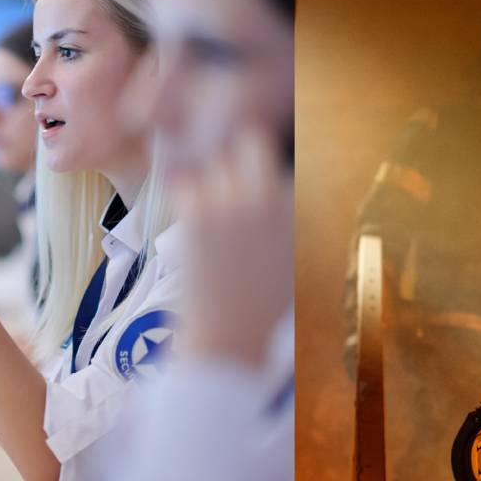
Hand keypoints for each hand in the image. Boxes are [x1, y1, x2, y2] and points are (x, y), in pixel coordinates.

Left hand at [173, 123, 294, 367]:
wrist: (231, 340)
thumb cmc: (264, 307)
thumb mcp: (295, 257)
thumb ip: (289, 219)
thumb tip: (282, 186)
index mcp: (299, 209)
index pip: (280, 163)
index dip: (262, 174)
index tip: (251, 187)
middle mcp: (270, 199)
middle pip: (249, 140)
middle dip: (236, 156)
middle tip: (224, 180)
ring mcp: (233, 203)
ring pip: (211, 162)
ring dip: (205, 179)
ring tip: (206, 211)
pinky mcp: (197, 214)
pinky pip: (183, 182)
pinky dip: (181, 194)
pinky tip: (186, 216)